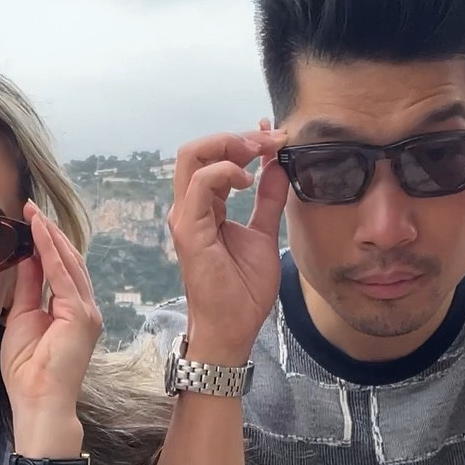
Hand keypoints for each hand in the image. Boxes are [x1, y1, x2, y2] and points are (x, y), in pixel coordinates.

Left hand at [1, 204, 101, 448]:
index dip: (47, 245)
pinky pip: (63, 275)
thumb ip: (27, 289)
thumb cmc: (28, 372)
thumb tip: (25, 259)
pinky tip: (38, 231)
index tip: (29, 221)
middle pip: (70, 262)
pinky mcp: (81, 316)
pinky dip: (51, 251)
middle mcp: (84, 309)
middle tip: (31, 208)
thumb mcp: (22, 319)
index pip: (61, 270)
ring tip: (34, 212)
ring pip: (70, 263)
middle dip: (50, 234)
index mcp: (71, 312)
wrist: (38, 400)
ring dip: (51, 236)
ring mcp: (86, 312)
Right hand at [169, 121, 287, 363]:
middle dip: (235, 137)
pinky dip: (225, 171)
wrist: (234, 327)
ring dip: (229, 145)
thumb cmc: (243, 290)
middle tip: (268, 139)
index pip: (215, 159)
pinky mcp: (189, 230)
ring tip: (259, 152)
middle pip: (197, 150)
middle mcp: (190, 208)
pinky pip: (200, 184)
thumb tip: (278, 166)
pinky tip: (249, 178)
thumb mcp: (264, 234)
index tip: (275, 138)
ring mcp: (186, 217)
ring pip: (192, 157)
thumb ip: (268, 199)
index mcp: (205, 207)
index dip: (244, 141)